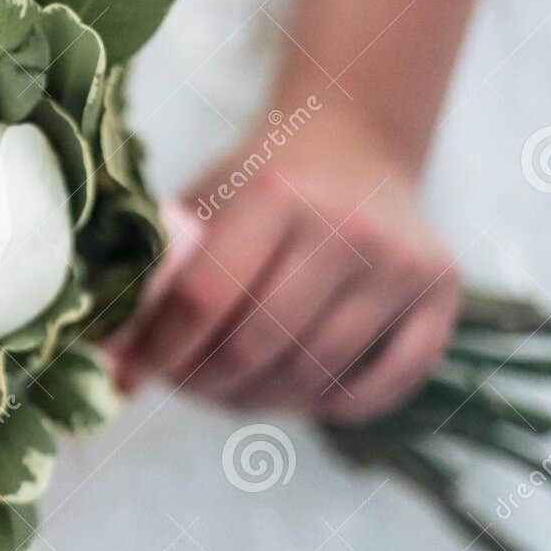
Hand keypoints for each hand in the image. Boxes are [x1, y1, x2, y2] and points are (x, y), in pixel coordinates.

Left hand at [123, 108, 459, 420]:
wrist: (354, 145)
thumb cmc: (258, 183)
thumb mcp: (201, 204)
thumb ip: (156, 278)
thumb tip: (107, 366)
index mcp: (279, 194)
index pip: (204, 300)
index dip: (158, 350)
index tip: (132, 372)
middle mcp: (351, 229)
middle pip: (255, 348)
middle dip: (202, 382)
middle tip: (179, 382)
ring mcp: (405, 266)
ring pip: (311, 378)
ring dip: (255, 399)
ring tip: (225, 385)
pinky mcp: (443, 299)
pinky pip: (376, 391)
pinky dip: (323, 406)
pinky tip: (288, 388)